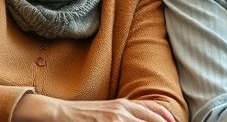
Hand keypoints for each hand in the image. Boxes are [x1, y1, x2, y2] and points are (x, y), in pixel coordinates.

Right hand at [14, 94, 174, 121]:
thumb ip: (126, 113)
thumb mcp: (108, 110)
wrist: (58, 113)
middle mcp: (122, 111)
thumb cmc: (82, 115)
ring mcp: (115, 120)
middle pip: (153, 120)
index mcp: (124, 105)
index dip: (168, 118)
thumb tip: (144, 116)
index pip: (155, 111)